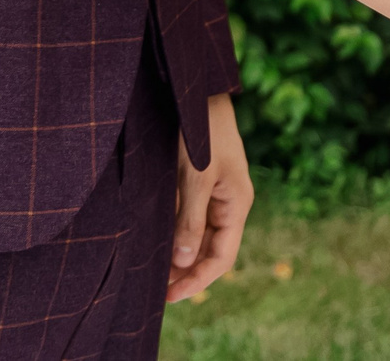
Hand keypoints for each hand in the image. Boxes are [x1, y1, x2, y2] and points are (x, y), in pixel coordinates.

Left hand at [167, 92, 250, 303]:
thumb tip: (184, 262)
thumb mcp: (196, 178)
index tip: (171, 296)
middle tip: (156, 290)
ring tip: (152, 273)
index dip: (198, 280)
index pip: (221, 257)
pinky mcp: (198, 184)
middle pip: (210, 250)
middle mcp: (228, 204)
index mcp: (236, 204)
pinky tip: (155, 243)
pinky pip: (188, 219)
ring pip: (197, 236)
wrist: (196, 93)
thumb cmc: (202, 132)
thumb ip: (191, 221)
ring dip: (178, 256)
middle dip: (186, 273)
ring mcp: (214, 194)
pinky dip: (174, 234)